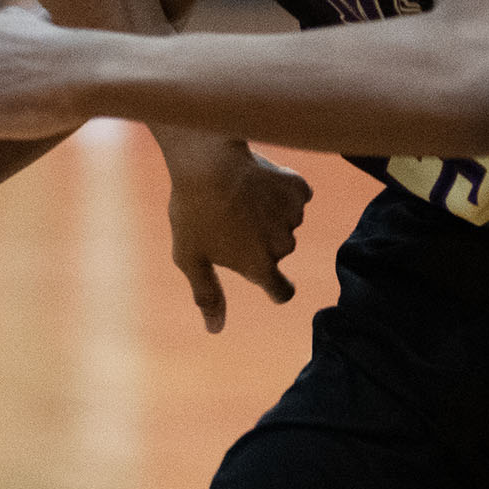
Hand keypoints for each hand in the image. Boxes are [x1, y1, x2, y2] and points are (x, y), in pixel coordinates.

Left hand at [157, 130, 311, 333]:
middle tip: (229, 219)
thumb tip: (214, 330)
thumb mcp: (190, 257)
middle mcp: (283, 245)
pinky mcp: (299, 188)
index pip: (282, 292)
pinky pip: (294, 196)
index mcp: (259, 266)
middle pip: (278, 252)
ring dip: (269, 214)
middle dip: (260, 241)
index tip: (270, 283)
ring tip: (239, 197)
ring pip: (285, 222)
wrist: (208, 159)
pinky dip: (280, 191)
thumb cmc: (193, 210)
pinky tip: (257, 181)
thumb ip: (207, 295)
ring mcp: (294, 216)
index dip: (275, 289)